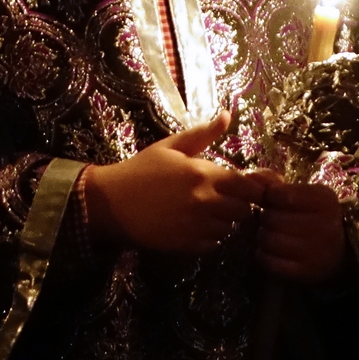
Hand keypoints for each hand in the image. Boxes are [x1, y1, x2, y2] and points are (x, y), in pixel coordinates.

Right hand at [81, 113, 267, 254]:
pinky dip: (208, 238)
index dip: (249, 189)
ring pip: (230, 228)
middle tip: (219, 200)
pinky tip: (192, 227)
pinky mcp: (188, 245)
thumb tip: (227, 114)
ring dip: (222, 222)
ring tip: (204, 214)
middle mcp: (205, 201)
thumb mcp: (169, 147)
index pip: (248, 187)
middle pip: (244, 210)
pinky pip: (214, 244)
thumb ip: (202, 134)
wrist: (109, 202)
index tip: (240, 188)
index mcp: (202, 174)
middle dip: (236, 205)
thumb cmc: (140, 170)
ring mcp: (197, 225)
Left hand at [252, 173, 345, 282]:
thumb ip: (271, 181)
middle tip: (274, 221)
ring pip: (267, 240)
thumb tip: (249, 177)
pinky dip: (264, 256)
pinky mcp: (307, 272)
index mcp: (324, 200)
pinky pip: (268, 261)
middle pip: (270, 218)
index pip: (278, 193)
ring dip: (263, 237)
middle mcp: (326, 225)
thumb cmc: (308, 215)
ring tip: (274, 234)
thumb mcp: (298, 192)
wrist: (335, 252)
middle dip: (265, 218)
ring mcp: (318, 252)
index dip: (268, 197)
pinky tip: (274, 251)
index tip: (274, 201)